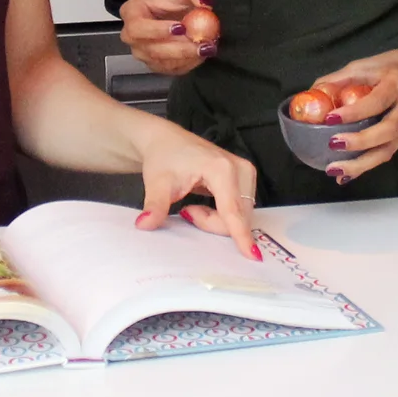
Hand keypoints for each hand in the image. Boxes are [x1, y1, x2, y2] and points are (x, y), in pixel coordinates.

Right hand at [119, 0, 218, 75]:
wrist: (170, 8)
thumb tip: (204, 3)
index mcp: (131, 13)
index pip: (138, 28)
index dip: (159, 31)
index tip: (183, 28)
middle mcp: (131, 37)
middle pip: (152, 50)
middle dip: (180, 49)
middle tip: (203, 44)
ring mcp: (143, 54)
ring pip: (164, 63)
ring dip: (187, 57)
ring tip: (208, 47)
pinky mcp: (156, 65)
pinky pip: (173, 70)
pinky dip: (190, 63)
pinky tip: (202, 53)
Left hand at [130, 117, 261, 259]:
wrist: (165, 141)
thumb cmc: (163, 157)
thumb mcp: (156, 183)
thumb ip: (155, 206)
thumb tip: (145, 224)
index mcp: (221, 168)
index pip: (232, 210)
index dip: (240, 234)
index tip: (252, 256)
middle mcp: (240, 168)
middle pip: (238, 216)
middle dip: (212, 224)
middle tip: (187, 212)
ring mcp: (246, 172)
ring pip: (241, 215)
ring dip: (217, 220)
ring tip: (194, 207)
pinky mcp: (246, 177)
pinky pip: (240, 209)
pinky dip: (223, 215)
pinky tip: (205, 205)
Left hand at [312, 39, 397, 186]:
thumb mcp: (372, 63)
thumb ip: (343, 77)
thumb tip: (312, 91)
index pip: (378, 100)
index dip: (354, 111)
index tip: (330, 118)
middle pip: (389, 130)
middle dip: (360, 142)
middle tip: (333, 145)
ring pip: (388, 149)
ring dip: (361, 164)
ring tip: (334, 170)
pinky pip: (386, 154)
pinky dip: (365, 167)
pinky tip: (345, 175)